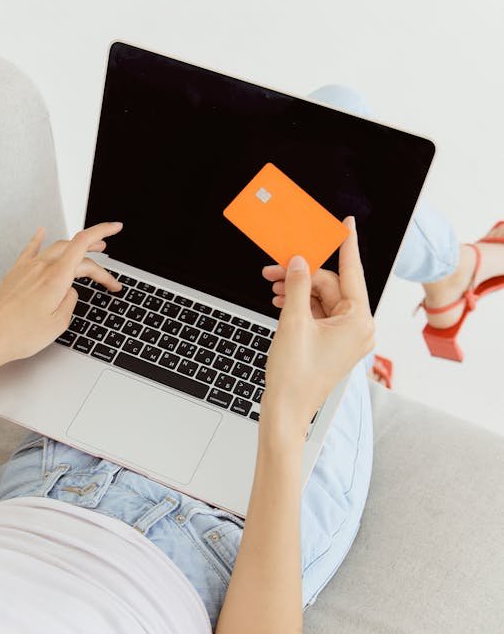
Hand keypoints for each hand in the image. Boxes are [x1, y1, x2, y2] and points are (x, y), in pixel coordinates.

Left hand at [0, 221, 122, 383]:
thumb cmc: (19, 335)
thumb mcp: (58, 323)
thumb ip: (70, 301)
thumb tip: (71, 291)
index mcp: (55, 277)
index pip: (83, 244)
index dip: (102, 231)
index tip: (116, 228)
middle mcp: (41, 267)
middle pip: (74, 251)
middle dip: (96, 257)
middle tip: (108, 274)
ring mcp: (26, 269)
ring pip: (56, 248)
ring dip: (75, 247)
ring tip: (88, 251)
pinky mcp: (15, 274)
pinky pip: (30, 249)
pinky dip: (39, 239)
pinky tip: (41, 231)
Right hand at [258, 216, 374, 440]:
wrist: (286, 410)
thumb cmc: (294, 376)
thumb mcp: (293, 322)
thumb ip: (297, 285)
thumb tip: (299, 262)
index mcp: (358, 322)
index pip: (352, 273)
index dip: (347, 246)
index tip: (347, 224)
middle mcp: (359, 329)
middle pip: (331, 286)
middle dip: (303, 275)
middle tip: (274, 268)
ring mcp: (347, 338)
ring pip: (324, 300)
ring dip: (299, 291)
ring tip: (274, 287)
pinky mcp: (335, 344)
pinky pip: (321, 315)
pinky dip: (302, 306)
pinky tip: (282, 301)